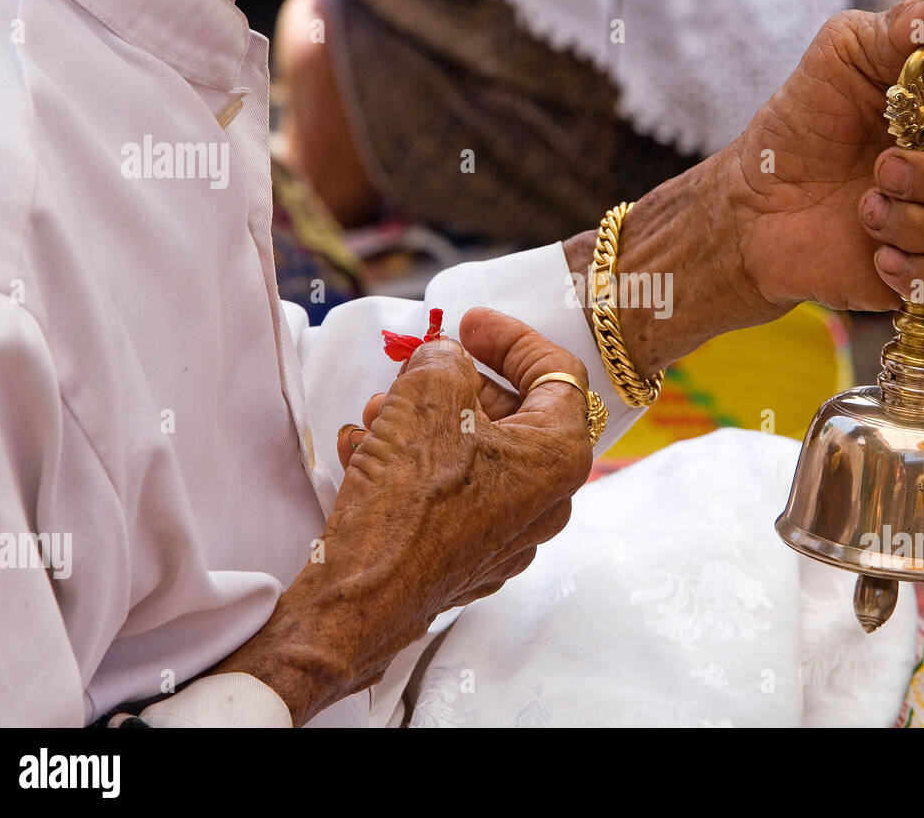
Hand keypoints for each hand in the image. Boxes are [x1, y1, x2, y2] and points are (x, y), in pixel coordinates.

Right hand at [214, 308, 593, 724]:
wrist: (363, 600)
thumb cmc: (408, 498)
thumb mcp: (427, 395)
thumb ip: (446, 359)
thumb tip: (447, 360)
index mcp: (560, 456)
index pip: (556, 372)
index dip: (511, 336)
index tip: (469, 321)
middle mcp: (547, 500)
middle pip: (512, 415)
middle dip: (456, 383)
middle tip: (415, 365)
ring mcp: (510, 535)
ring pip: (473, 454)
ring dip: (424, 421)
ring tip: (375, 410)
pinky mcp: (469, 559)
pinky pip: (451, 493)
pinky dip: (412, 463)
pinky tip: (364, 451)